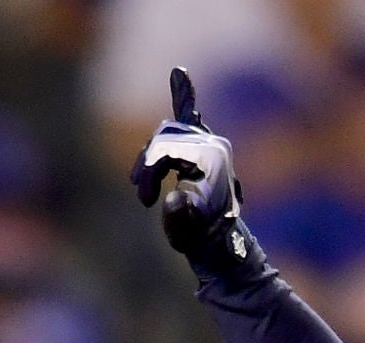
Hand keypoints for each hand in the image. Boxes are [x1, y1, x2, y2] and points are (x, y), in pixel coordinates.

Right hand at [129, 67, 248, 265]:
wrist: (222, 246)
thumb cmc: (203, 238)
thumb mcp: (186, 230)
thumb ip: (180, 215)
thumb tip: (177, 198)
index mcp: (212, 157)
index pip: (165, 148)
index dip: (148, 172)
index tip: (143, 199)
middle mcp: (213, 145)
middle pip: (164, 138)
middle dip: (147, 164)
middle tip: (142, 195)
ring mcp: (210, 145)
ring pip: (166, 136)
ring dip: (151, 158)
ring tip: (144, 189)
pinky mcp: (204, 150)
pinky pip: (189, 115)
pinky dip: (182, 95)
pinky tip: (179, 73)